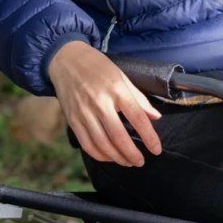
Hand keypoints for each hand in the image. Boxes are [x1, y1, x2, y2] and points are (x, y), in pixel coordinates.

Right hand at [47, 41, 162, 166]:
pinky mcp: (72, 119)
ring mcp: (84, 112)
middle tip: (140, 161)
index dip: (149, 137)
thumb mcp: (122, 77)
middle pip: (119, 136)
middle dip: (132, 154)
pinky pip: (87, 144)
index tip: (156, 149)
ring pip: (102, 144)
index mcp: (117, 89)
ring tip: (127, 162)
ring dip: (117, 157)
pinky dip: (99, 155)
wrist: (66, 60)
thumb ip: (139, 99)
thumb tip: (156, 117)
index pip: (138, 118)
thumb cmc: (97, 67)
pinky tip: (109, 157)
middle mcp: (100, 102)